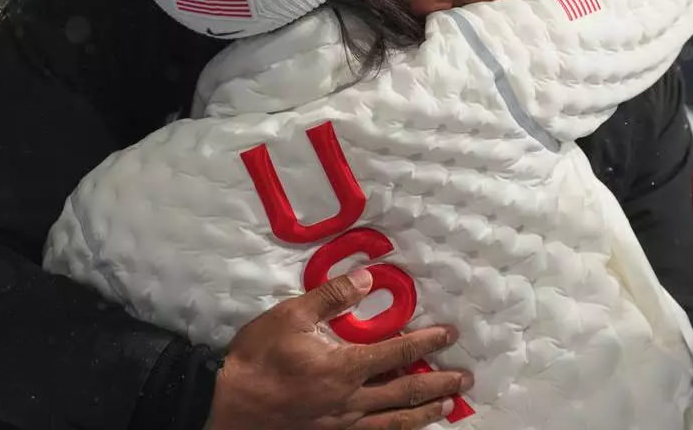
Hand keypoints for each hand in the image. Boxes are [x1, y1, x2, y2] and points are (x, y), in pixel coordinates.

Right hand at [208, 269, 469, 429]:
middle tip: (464, 379)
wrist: (228, 406)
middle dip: (438, 385)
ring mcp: (341, 424)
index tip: (450, 335)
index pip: (397, 353)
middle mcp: (350, 401)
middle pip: (405, 393)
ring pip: (393, 421)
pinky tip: (403, 428)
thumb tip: (367, 278)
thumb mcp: (291, 315)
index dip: (426, 343)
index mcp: (344, 368)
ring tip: (447, 408)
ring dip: (424, 413)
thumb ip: (331, 297)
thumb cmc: (257, 359)